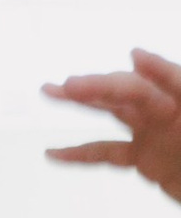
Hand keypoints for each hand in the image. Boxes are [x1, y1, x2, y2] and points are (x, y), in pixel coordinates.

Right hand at [45, 50, 180, 203]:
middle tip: (68, 86)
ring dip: (82, 102)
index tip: (136, 59)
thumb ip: (177, 86)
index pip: (168, 80)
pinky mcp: (143, 157)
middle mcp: (166, 109)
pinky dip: (80, 154)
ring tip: (49, 92)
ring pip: (113, 112)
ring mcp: (152, 132)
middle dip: (100, 87)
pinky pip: (107, 152)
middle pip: (129, 92)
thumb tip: (142, 62)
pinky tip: (54, 153)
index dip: (155, 69)